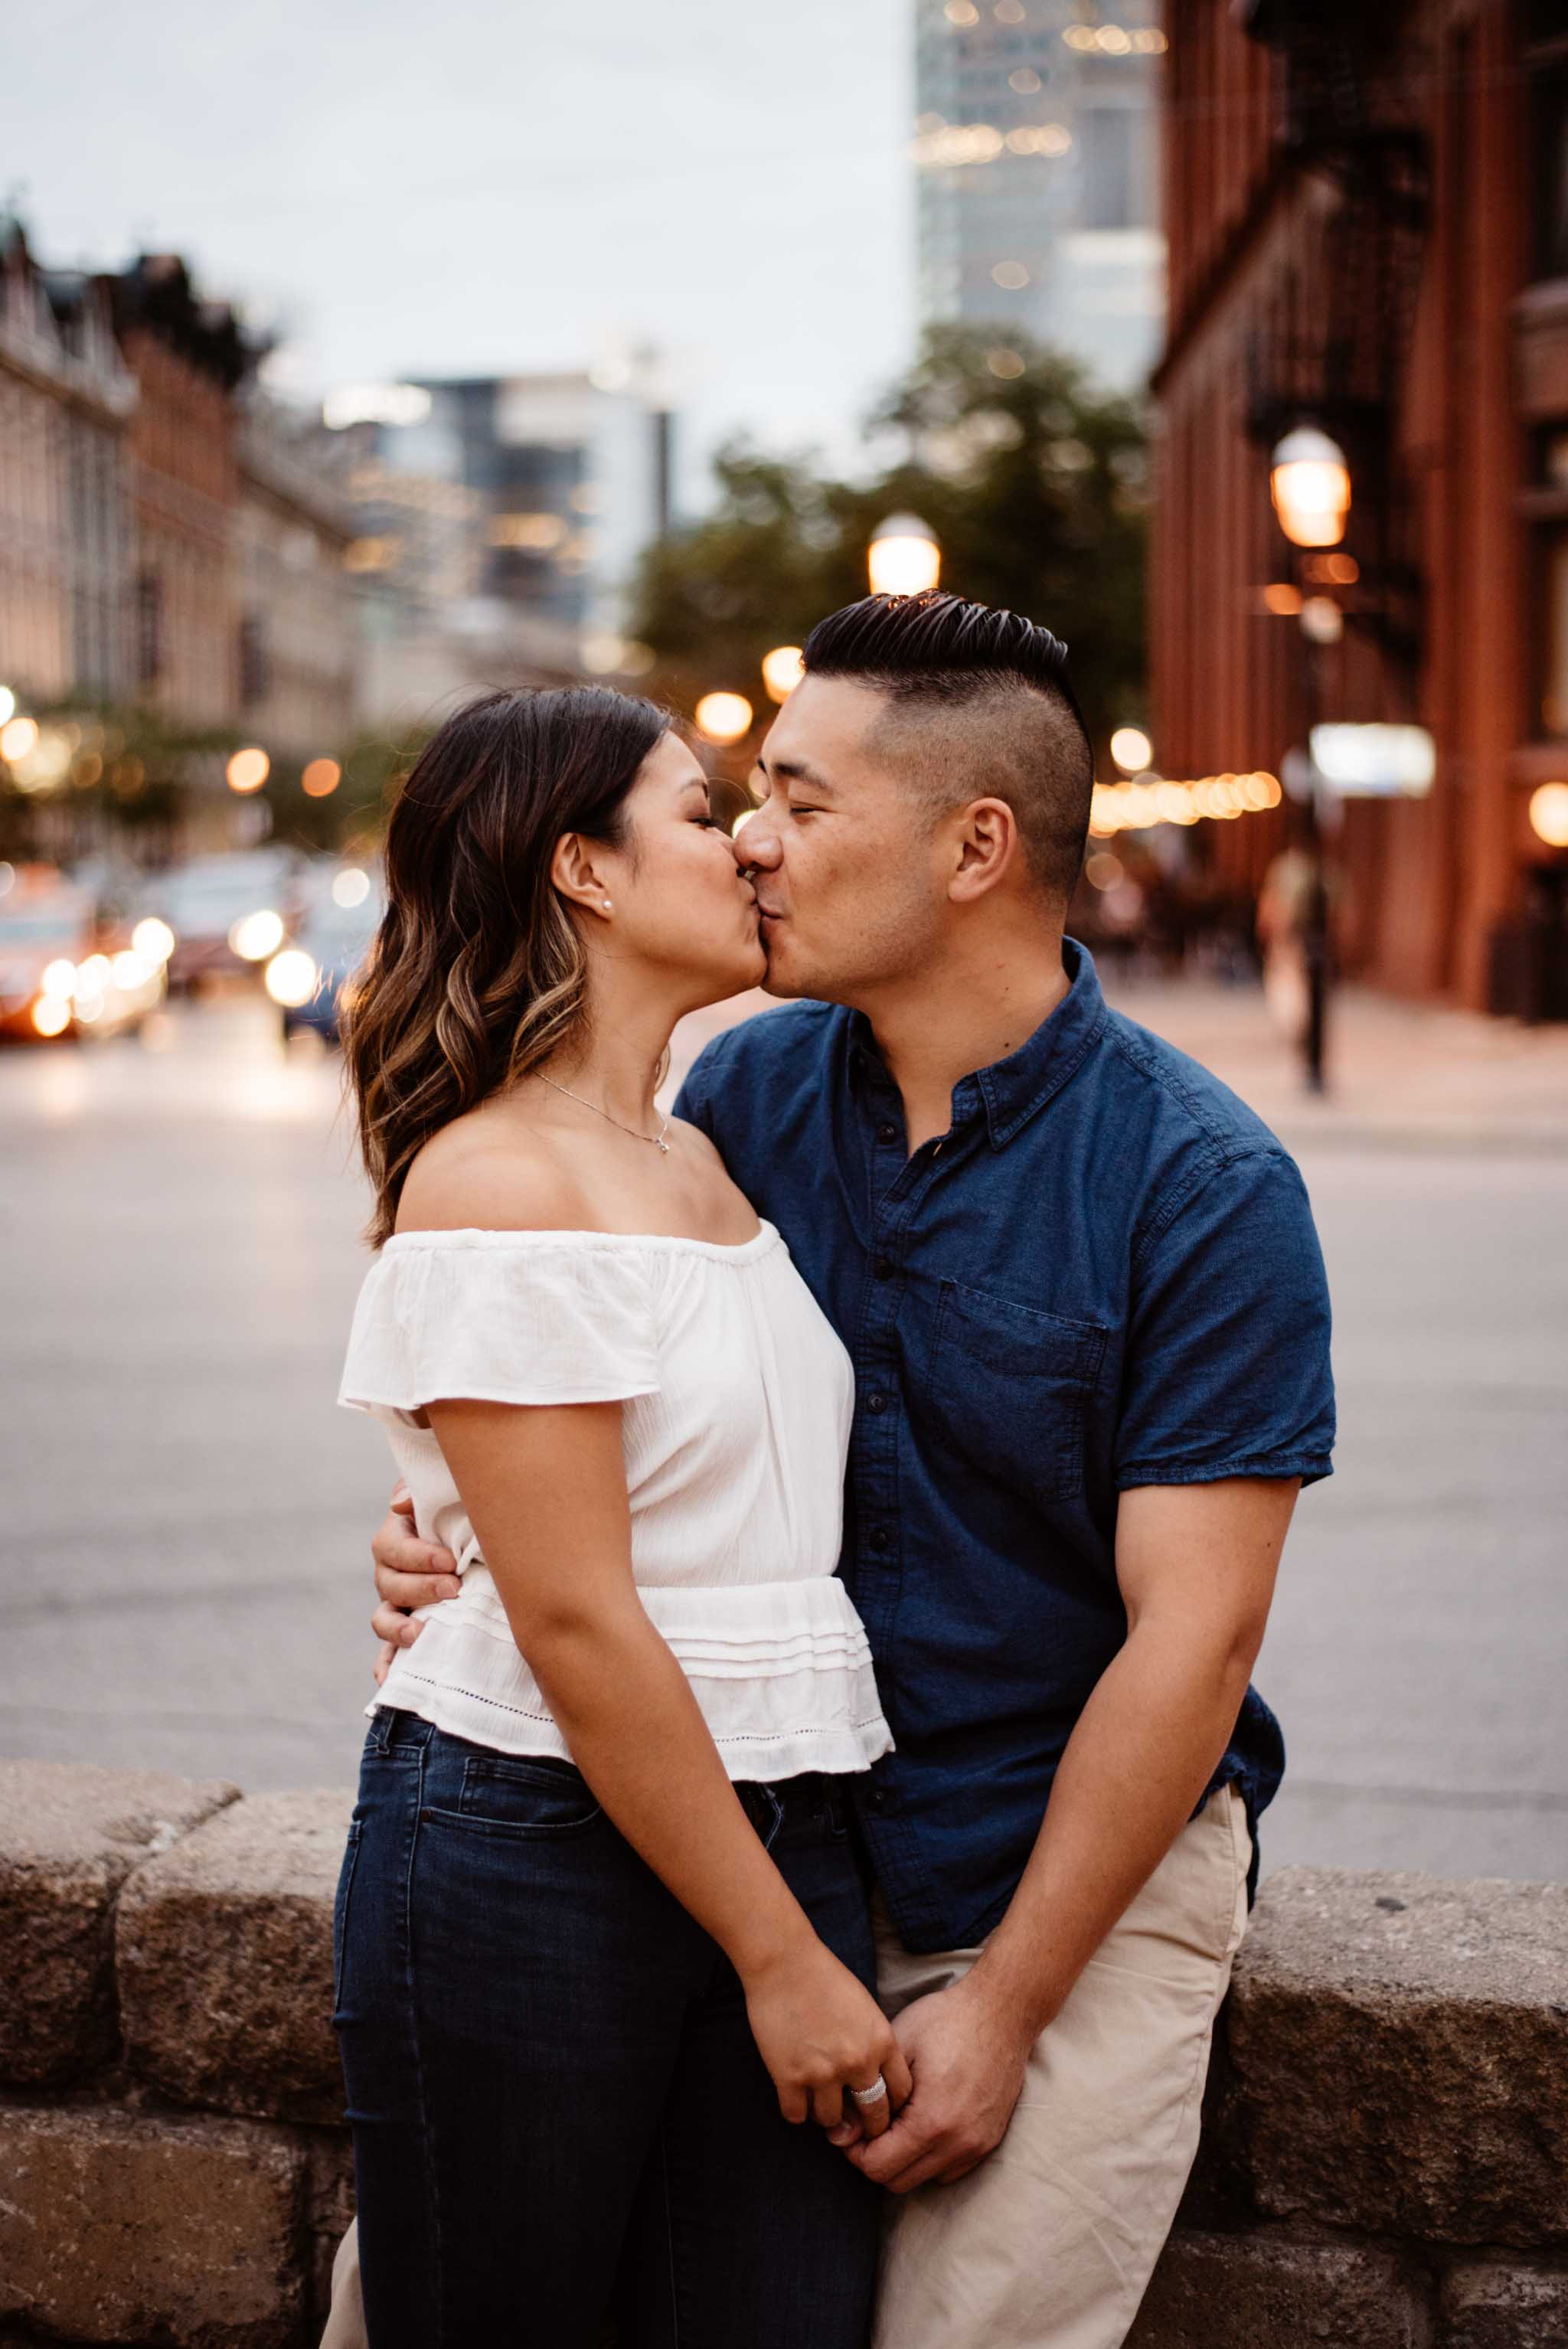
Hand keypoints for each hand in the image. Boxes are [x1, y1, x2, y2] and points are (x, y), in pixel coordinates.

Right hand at [369, 1484, 460, 1684]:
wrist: (482, 1540)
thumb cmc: (463, 1511)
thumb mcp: (447, 1494)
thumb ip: (423, 1489)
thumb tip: (400, 1503)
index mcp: (397, 1537)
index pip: (392, 1547)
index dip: (417, 1556)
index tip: (450, 1561)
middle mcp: (391, 1572)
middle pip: (389, 1584)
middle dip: (420, 1588)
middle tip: (454, 1588)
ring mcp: (397, 1604)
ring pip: (383, 1619)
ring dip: (398, 1628)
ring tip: (421, 1633)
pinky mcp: (408, 1630)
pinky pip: (388, 1653)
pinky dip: (387, 1667)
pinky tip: (389, 1682)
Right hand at [742, 1939, 912, 2138]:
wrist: (785, 1961)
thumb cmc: (825, 1977)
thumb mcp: (866, 2008)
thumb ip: (874, 2044)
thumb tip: (874, 2079)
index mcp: (881, 2042)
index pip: (901, 2093)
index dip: (892, 2105)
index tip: (881, 2107)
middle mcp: (857, 2062)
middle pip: (873, 2115)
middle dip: (867, 2125)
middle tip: (856, 2126)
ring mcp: (823, 2072)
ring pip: (832, 2121)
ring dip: (826, 2115)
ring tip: (819, 2102)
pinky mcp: (789, 2076)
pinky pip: (797, 2116)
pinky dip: (796, 2111)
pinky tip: (795, 2096)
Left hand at [833, 1971, 1033, 2192]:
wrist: (1001, 2011)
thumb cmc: (946, 2020)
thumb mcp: (897, 2047)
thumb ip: (867, 2097)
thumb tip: (841, 2135)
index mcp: (931, 2122)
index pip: (877, 2167)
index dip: (855, 2150)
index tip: (852, 2125)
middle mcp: (958, 2144)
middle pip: (898, 2181)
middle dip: (876, 2158)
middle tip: (871, 2124)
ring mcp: (977, 2146)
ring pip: (924, 2179)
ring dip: (904, 2160)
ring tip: (898, 2121)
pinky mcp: (989, 2141)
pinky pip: (949, 2170)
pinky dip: (930, 2158)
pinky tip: (923, 2122)